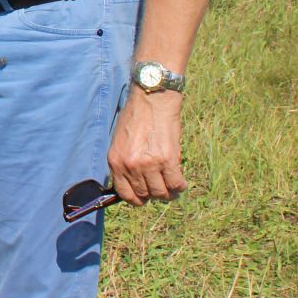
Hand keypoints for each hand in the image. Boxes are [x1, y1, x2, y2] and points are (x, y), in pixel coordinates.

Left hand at [106, 91, 187, 205]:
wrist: (152, 99)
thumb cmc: (136, 116)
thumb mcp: (120, 140)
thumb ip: (124, 161)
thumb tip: (133, 181)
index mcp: (116, 161)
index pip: (124, 193)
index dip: (135, 199)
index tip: (143, 197)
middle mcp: (131, 166)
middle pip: (144, 194)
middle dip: (153, 195)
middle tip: (161, 190)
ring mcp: (149, 164)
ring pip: (161, 192)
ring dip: (168, 194)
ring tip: (173, 189)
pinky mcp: (168, 160)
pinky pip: (175, 184)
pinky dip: (180, 187)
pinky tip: (181, 184)